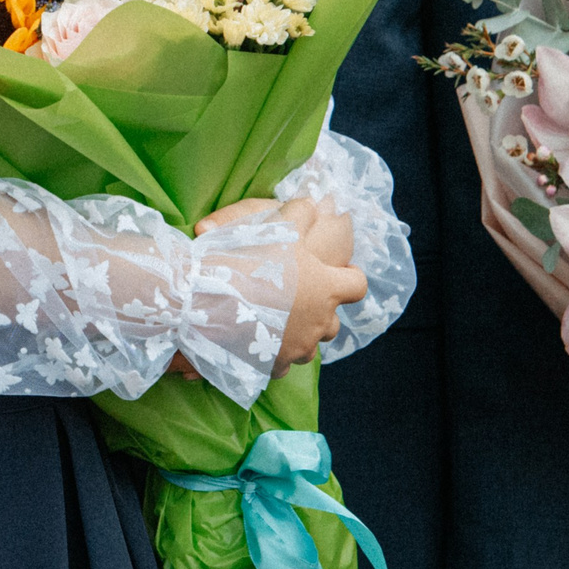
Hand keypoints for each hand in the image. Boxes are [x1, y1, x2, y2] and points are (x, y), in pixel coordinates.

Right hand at [202, 194, 363, 374]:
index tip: (339, 271)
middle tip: (298, 297)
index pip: (358, 285)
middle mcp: (319, 322)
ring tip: (274, 320)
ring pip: (308, 345)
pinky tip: (256, 339)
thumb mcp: (281, 227)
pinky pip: (282, 364)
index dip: (351, 276)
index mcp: (327, 289)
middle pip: (333, 322)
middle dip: (321, 311)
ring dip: (298, 334)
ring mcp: (298, 348)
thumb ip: (303, 213)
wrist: (210, 300)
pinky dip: (275, 354)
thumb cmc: (251, 262)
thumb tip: (315, 202)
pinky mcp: (274, 365)